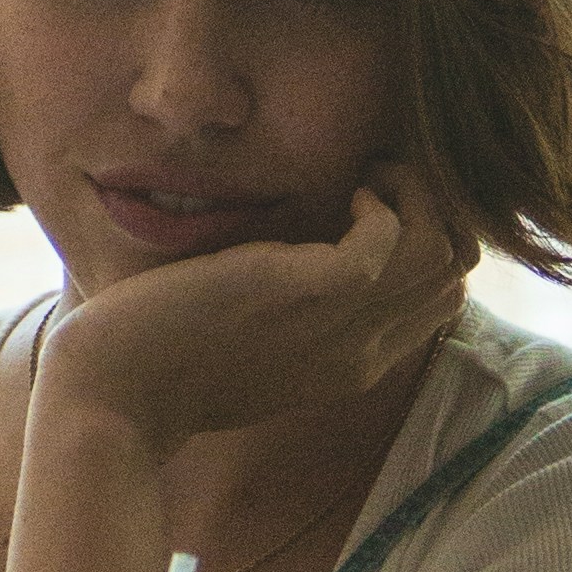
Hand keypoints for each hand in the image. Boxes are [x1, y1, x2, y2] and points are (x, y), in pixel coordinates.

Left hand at [41, 166, 470, 468]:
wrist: (117, 395)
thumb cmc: (165, 364)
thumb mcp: (254, 346)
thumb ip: (295, 317)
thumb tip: (308, 261)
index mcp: (351, 366)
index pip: (440, 302)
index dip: (429, 242)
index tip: (380, 204)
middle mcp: (360, 352)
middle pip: (454, 275)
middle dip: (434, 211)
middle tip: (379, 181)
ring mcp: (341, 324)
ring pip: (442, 251)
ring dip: (417, 196)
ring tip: (369, 176)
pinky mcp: (309, 290)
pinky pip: (393, 234)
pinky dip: (381, 200)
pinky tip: (345, 190)